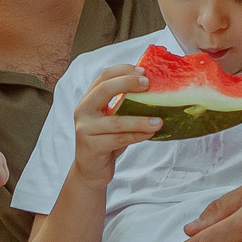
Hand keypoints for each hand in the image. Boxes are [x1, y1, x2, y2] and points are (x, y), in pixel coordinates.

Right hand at [71, 64, 159, 183]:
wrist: (90, 170)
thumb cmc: (106, 141)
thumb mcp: (113, 119)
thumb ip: (124, 105)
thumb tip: (154, 89)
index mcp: (88, 100)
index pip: (103, 77)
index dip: (123, 71)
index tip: (143, 71)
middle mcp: (83, 111)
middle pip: (104, 90)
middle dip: (127, 83)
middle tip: (148, 84)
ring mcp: (85, 129)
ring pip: (116, 121)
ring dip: (140, 120)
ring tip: (159, 120)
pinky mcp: (91, 147)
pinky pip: (118, 139)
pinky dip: (137, 135)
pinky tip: (150, 133)